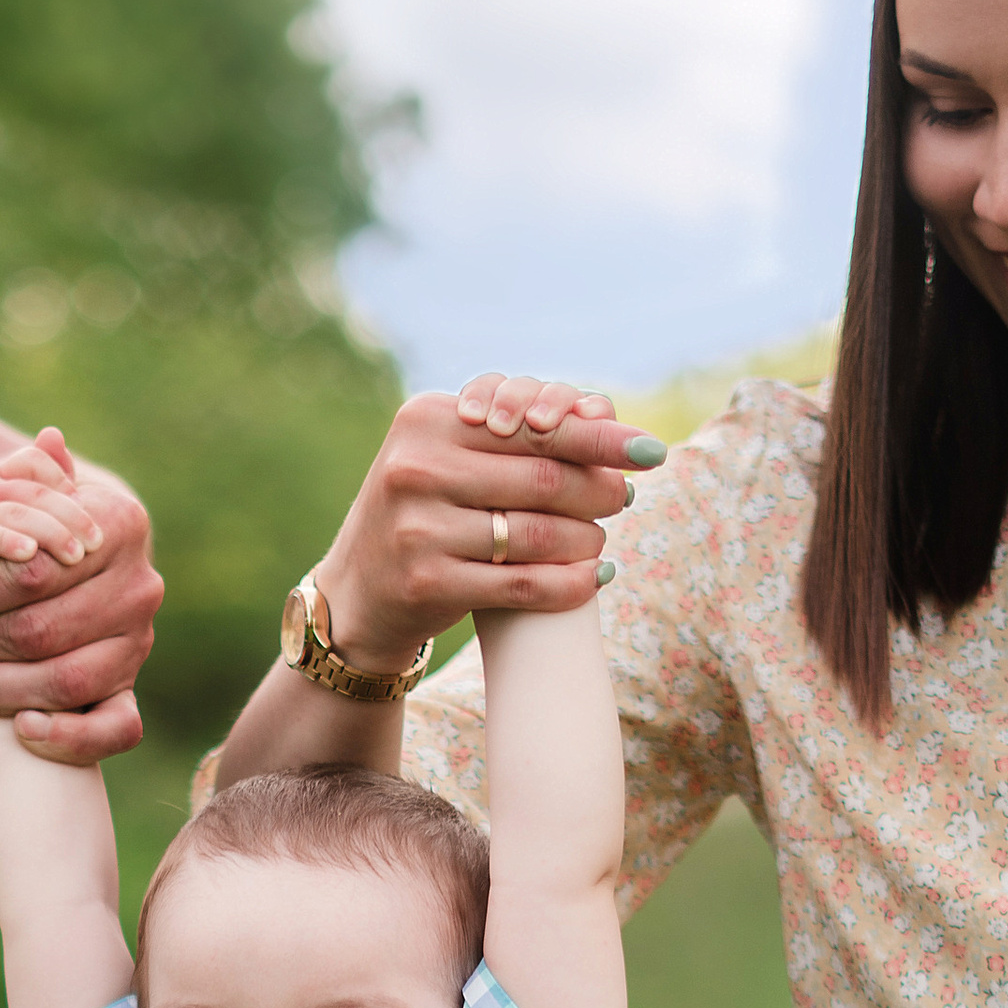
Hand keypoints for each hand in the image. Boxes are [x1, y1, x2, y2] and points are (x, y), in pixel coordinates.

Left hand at [0, 425, 162, 764]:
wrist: (40, 545)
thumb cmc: (0, 510)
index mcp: (117, 520)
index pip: (31, 570)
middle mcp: (140, 583)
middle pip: (42, 631)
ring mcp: (139, 640)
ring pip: (69, 683)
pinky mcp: (130, 685)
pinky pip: (118, 728)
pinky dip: (70, 738)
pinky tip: (20, 729)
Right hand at [309, 375, 659, 674]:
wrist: (357, 592)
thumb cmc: (421, 512)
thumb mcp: (446, 457)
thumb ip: (508, 435)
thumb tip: (603, 414)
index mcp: (425, 421)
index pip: (533, 426)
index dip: (599, 437)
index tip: (649, 448)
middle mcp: (416, 469)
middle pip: (543, 479)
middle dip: (597, 490)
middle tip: (622, 497)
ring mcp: (419, 529)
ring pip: (537, 534)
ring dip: (586, 540)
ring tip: (599, 540)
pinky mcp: (429, 584)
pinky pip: (522, 585)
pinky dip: (568, 584)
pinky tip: (593, 578)